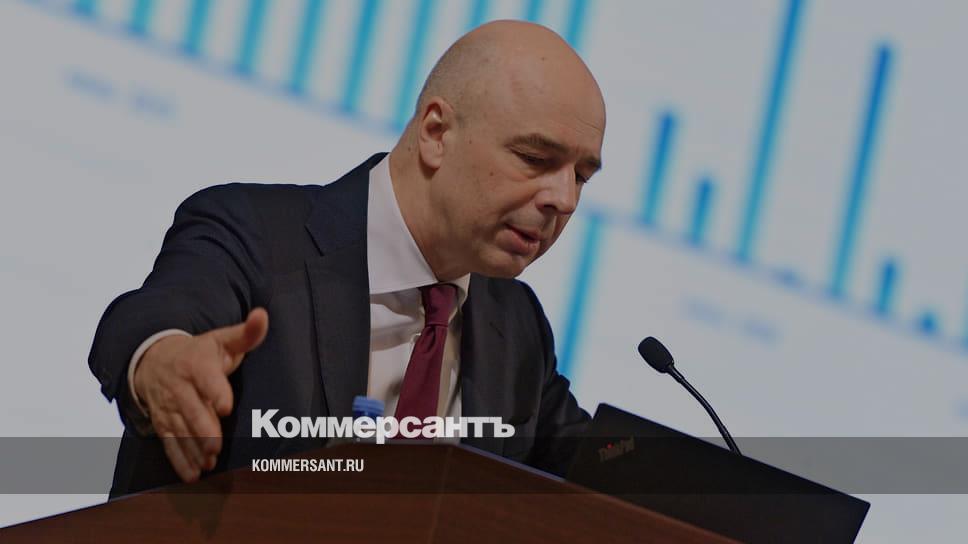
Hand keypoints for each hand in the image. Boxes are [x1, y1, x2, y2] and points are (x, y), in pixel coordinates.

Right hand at [133, 308, 268, 481]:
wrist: (154, 359)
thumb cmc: (200, 351)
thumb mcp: (222, 339)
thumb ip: (246, 333)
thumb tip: (262, 316)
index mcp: (197, 363)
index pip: (205, 377)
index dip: (215, 391)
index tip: (225, 406)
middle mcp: (180, 386)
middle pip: (191, 409)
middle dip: (202, 428)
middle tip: (216, 446)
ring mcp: (169, 406)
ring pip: (179, 429)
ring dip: (192, 447)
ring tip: (208, 463)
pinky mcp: (163, 422)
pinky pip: (168, 442)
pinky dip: (179, 460)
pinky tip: (192, 474)